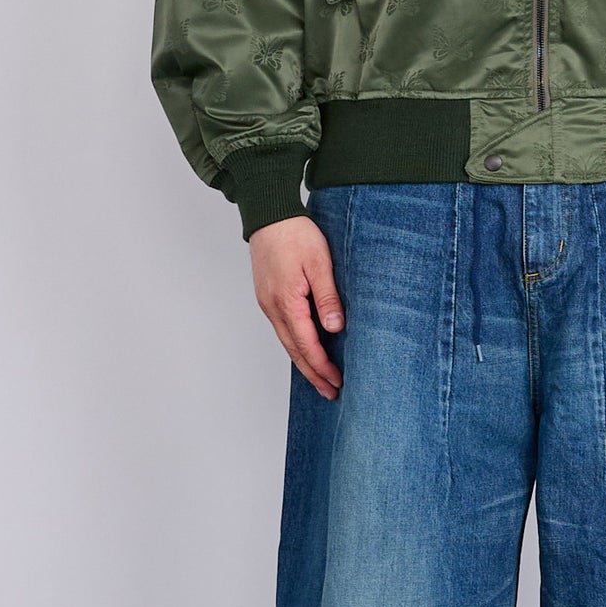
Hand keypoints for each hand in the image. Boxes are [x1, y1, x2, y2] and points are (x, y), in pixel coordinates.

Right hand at [248, 216, 345, 399]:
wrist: (269, 214)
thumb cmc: (296, 234)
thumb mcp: (319, 263)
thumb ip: (327, 296)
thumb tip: (335, 328)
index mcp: (286, 302)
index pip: (307, 344)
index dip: (323, 367)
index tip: (338, 382)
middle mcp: (273, 307)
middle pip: (294, 351)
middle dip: (313, 374)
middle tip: (331, 393)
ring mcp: (267, 303)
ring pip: (287, 342)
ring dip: (304, 363)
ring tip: (320, 379)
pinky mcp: (268, 297)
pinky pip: (283, 329)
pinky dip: (296, 346)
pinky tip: (306, 351)